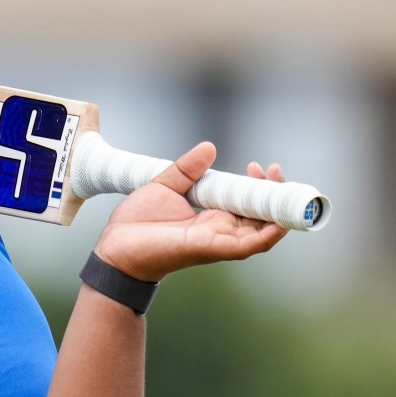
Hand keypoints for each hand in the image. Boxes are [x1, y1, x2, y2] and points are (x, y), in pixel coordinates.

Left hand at [92, 142, 288, 282]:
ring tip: (280, 185)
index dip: (259, 185)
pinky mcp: (210, 249)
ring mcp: (217, 241)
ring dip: (277, 211)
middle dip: (274, 194)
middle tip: (274, 170)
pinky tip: (278, 222)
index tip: (258, 166)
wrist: (115, 246)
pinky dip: (266, 235)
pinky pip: (247, 246)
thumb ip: (187, 169)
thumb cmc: (137, 223)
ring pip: (262, 232)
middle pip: (261, 216)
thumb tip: (209, 147)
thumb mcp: (165, 186)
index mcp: (211, 217)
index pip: (247, 203)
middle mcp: (220, 230)